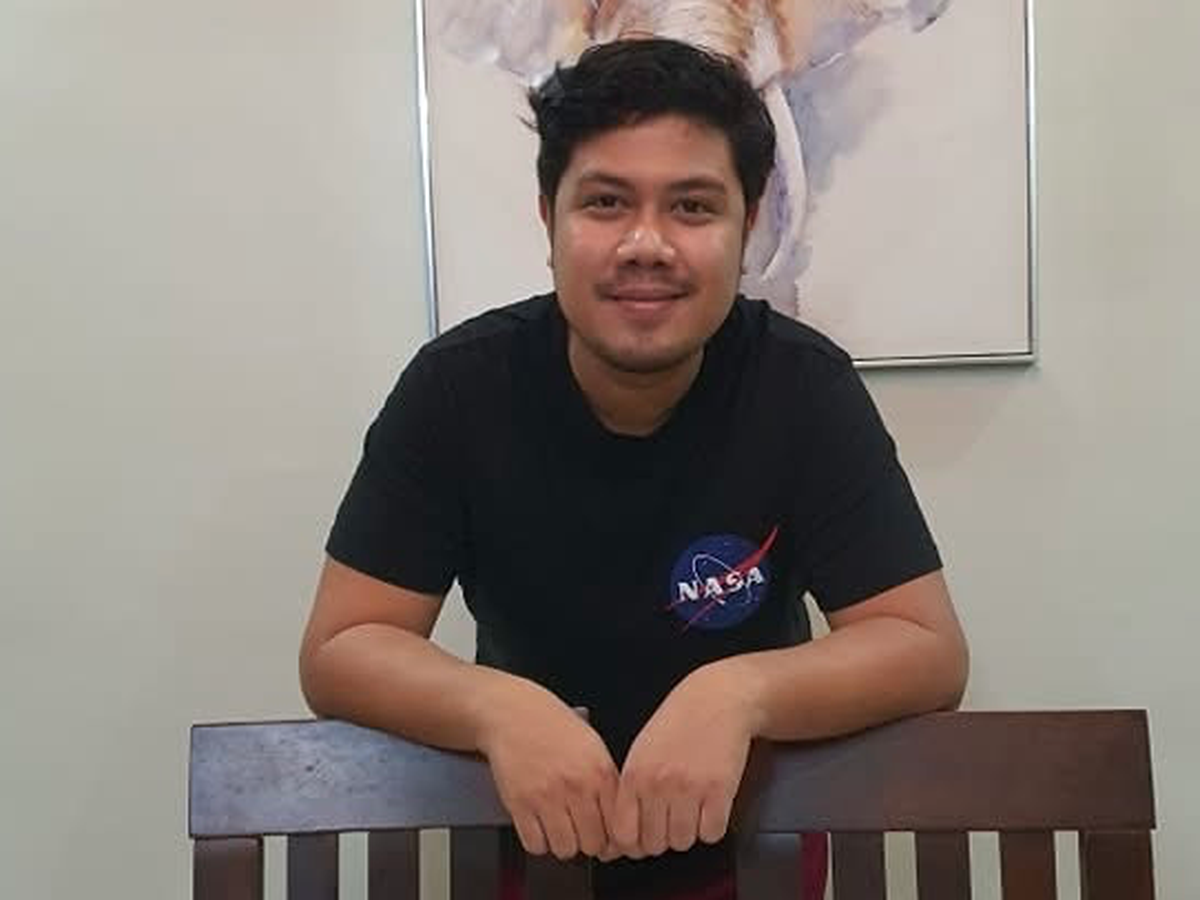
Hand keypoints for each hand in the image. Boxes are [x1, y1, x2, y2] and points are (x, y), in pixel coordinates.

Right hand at [475, 675, 619, 859]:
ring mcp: (547, 796)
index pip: (618, 827)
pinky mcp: (520, 804)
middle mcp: (576, 786)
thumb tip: (618, 826)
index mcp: (600, 772)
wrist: (513, 714)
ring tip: (559, 826)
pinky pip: (535, 845)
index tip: (607, 839)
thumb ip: (608, 785)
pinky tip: (540, 824)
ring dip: (562, 843)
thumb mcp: (593, 747)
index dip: (614, 839)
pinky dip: (538, 841)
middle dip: (588, 842)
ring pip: (565, 849)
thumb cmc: (553, 727)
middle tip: (580, 831)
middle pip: (593, 844)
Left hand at [609, 663, 758, 858]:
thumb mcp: (641, 751)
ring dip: (689, 831)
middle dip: (664, 836)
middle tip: (672, 817)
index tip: (643, 839)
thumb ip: (631, 790)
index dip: (634, 844)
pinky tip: (711, 804)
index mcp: (634, 775)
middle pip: (654, 844)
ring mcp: (689, 789)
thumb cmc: (679, 724)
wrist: (718, 699)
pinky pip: (712, 833)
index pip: (623, 835)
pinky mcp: (719, 791)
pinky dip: (713, 825)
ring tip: (693, 806)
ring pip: (684, 842)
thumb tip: (627, 834)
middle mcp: (658, 784)